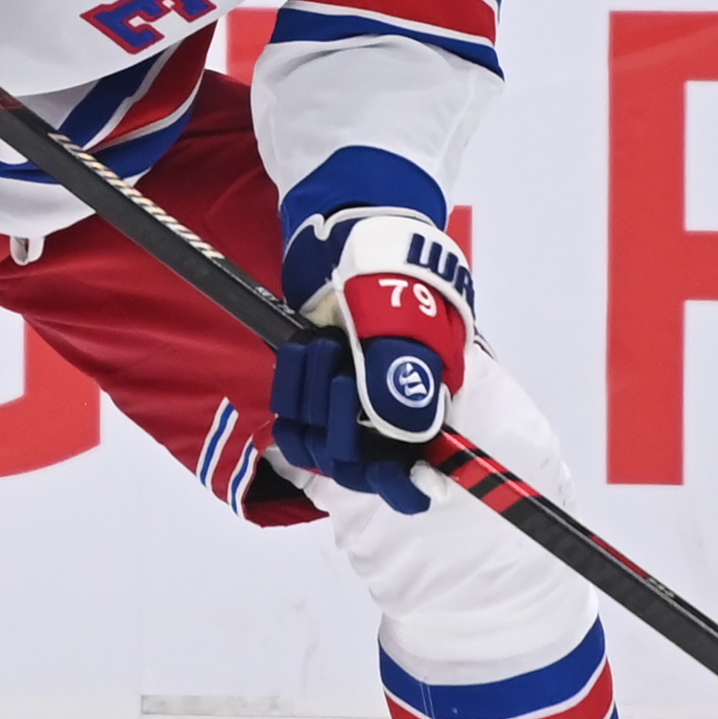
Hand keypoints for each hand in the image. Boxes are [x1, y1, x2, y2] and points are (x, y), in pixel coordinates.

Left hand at [268, 209, 473, 514]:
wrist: (351, 235)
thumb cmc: (393, 272)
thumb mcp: (406, 319)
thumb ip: (406, 378)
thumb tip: (409, 435)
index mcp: (427, 402)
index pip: (415, 471)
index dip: (400, 483)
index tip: (382, 470)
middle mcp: (389, 414)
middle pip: (359, 462)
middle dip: (341, 423)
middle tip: (340, 373)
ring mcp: (348, 405)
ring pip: (322, 446)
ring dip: (312, 401)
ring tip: (322, 348)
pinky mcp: (312, 393)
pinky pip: (293, 424)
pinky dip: (290, 394)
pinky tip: (301, 355)